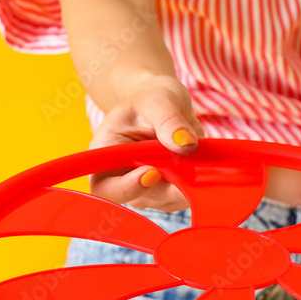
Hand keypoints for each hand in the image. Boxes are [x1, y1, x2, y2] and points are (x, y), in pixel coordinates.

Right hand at [87, 74, 203, 210]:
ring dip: (185, 183)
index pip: (105, 187)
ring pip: (165, 201)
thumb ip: (169, 121)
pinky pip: (182, 197)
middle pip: (140, 198)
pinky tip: (196, 160)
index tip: (153, 172)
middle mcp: (121, 177)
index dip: (127, 188)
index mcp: (106, 154)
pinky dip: (195, 183)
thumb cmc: (153, 98)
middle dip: (167, 186)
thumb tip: (185, 143)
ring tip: (192, 152)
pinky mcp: (165, 192)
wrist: (166, 104)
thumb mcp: (159, 101)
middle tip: (188, 164)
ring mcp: (144, 189)